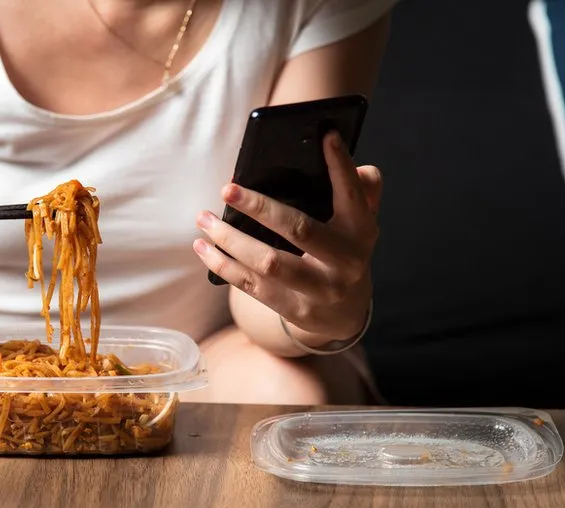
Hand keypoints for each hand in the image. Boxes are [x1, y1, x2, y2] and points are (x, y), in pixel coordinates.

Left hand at [193, 131, 382, 341]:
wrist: (345, 314)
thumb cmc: (343, 252)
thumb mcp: (358, 222)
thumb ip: (359, 188)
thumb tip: (334, 148)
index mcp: (361, 231)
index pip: (352, 193)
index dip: (341, 165)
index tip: (326, 135)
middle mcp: (345, 261)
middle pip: (299, 229)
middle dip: (259, 207)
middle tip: (227, 189)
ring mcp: (319, 289)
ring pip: (268, 262)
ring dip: (230, 239)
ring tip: (204, 218)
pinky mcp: (294, 308)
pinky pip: (251, 285)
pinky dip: (223, 265)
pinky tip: (203, 247)